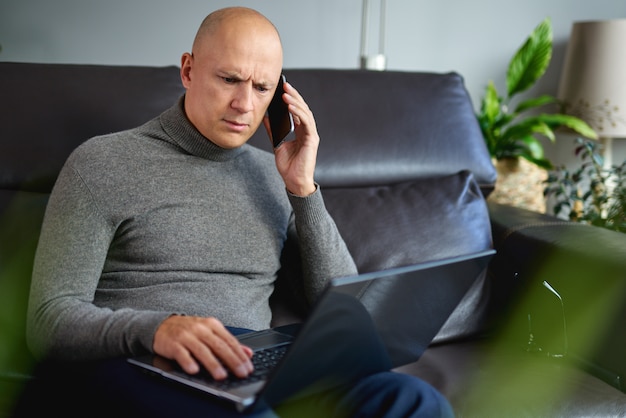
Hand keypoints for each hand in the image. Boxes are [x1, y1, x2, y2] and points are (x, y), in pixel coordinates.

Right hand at [153, 315, 253, 379]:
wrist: (162, 325)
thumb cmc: (189, 331)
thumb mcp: (210, 332)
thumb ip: (228, 342)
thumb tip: (248, 353)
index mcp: (212, 325)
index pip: (230, 341)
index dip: (240, 355)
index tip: (248, 367)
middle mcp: (200, 329)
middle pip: (219, 346)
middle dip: (232, 360)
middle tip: (241, 373)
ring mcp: (186, 336)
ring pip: (202, 350)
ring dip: (213, 364)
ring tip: (221, 375)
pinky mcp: (173, 344)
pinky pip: (182, 353)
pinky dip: (189, 362)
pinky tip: (195, 370)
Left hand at [264, 81, 318, 195]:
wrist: (294, 181)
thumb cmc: (288, 166)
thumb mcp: (277, 144)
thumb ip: (273, 131)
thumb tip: (266, 117)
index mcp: (301, 131)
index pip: (297, 111)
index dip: (291, 99)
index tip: (282, 89)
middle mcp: (308, 131)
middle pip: (302, 108)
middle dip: (294, 96)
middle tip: (285, 84)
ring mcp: (311, 135)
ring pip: (305, 113)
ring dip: (296, 102)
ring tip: (286, 93)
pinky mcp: (312, 140)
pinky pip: (306, 123)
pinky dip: (298, 113)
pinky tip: (290, 107)